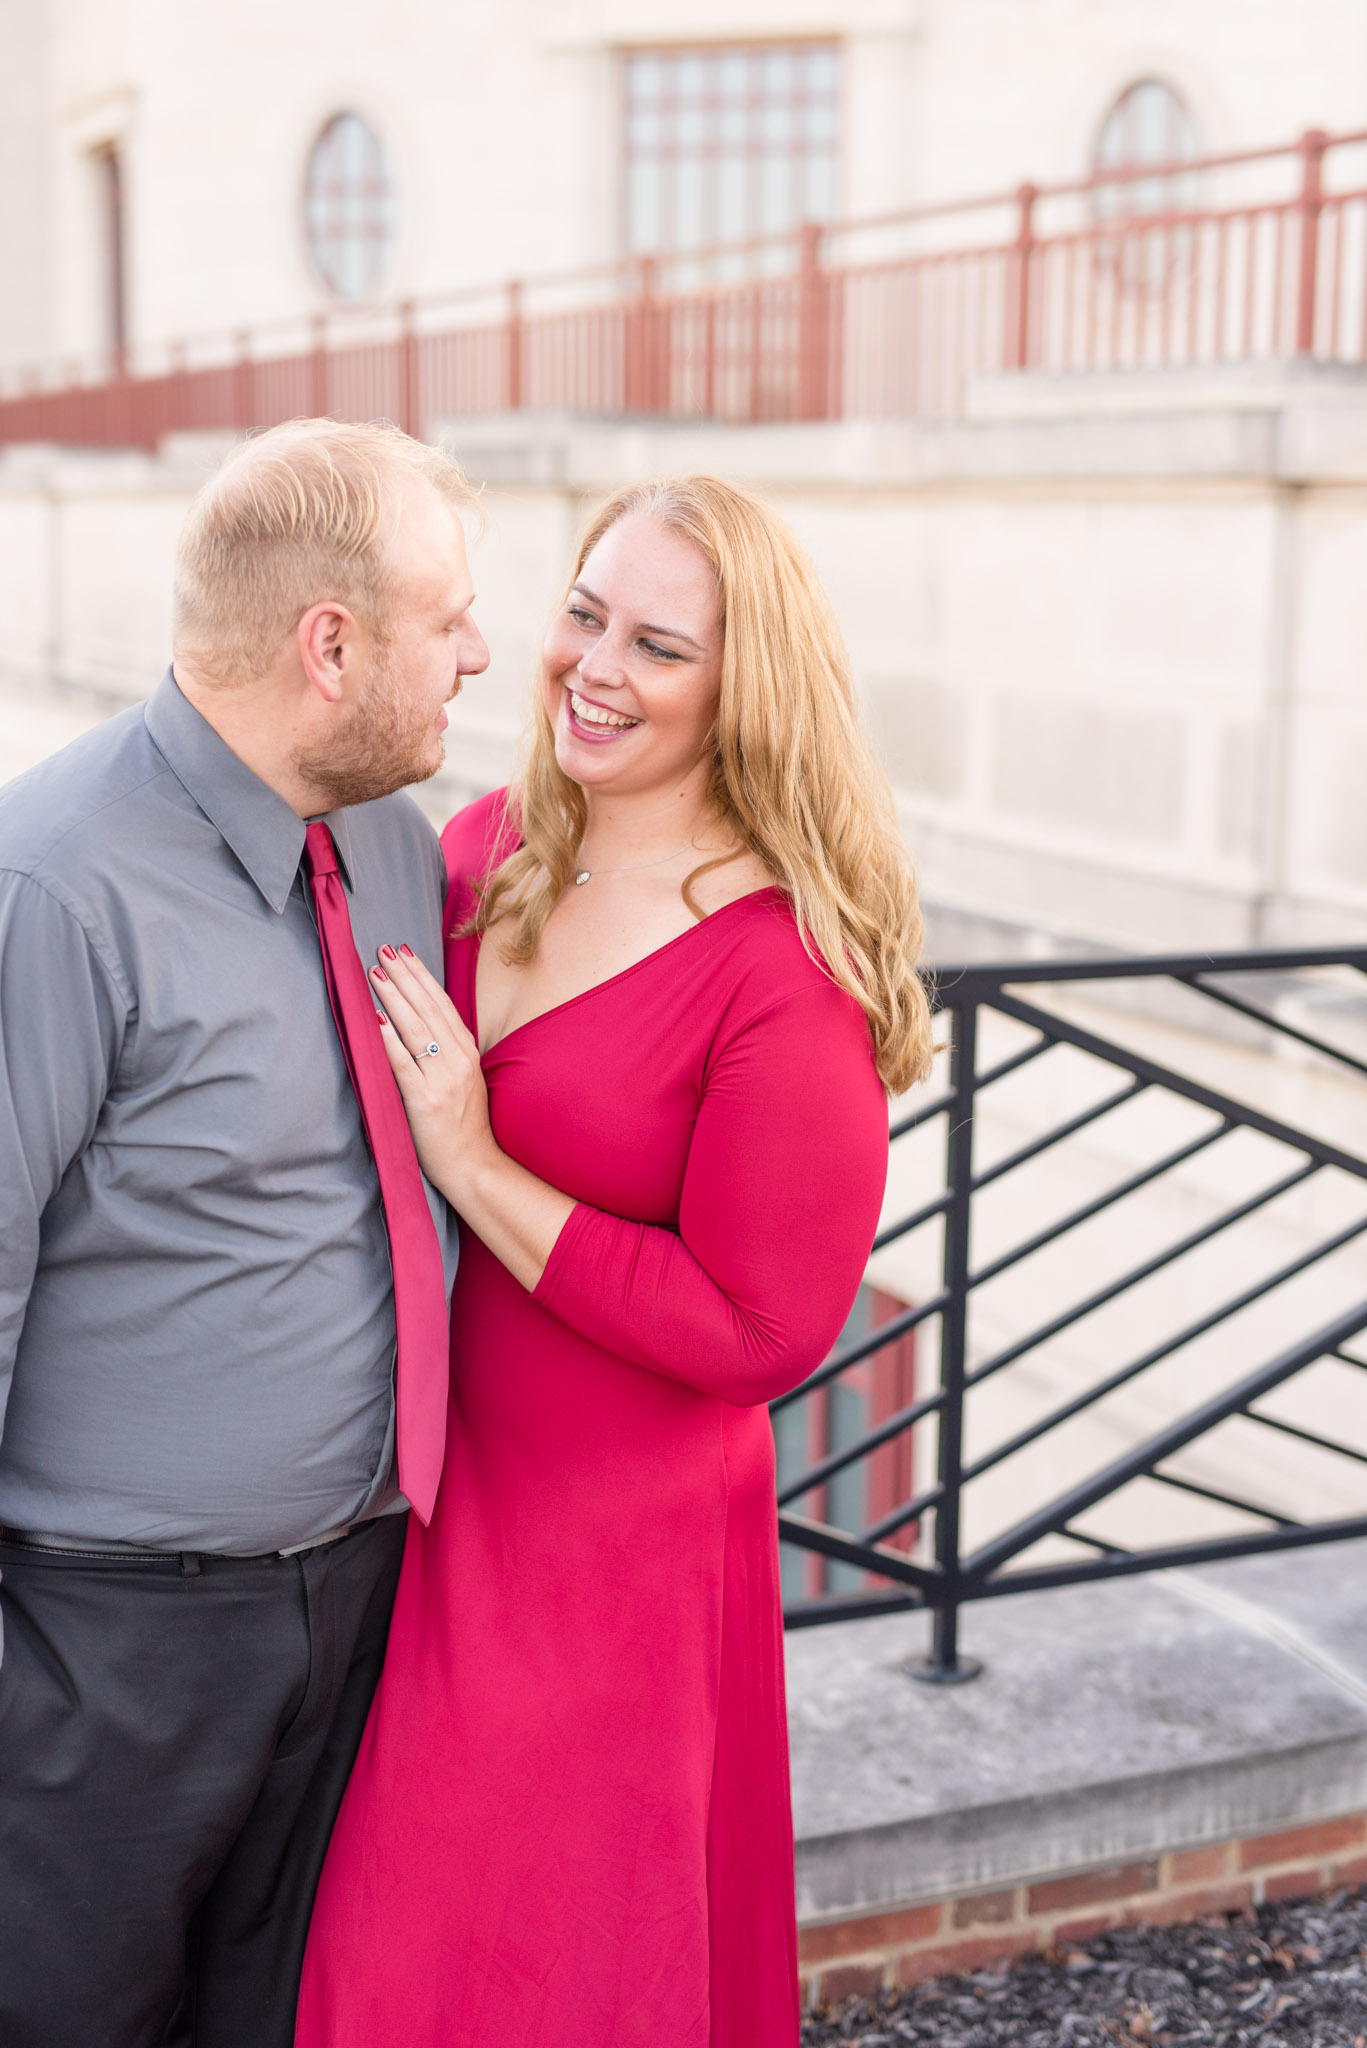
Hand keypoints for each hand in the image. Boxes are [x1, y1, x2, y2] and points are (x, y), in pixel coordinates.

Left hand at [370, 944, 494, 1201]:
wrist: (474, 1166)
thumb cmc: (464, 1127)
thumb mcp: (464, 1081)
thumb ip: (446, 1053)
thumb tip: (419, 1024)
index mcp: (467, 1054)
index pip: (442, 1005)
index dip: (422, 976)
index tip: (404, 953)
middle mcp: (458, 1061)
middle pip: (428, 1009)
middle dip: (404, 976)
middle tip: (383, 951)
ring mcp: (444, 1080)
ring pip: (415, 1029)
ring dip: (393, 997)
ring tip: (375, 974)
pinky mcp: (426, 1101)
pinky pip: (403, 1064)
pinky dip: (388, 1040)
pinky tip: (374, 1020)